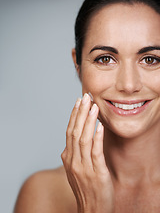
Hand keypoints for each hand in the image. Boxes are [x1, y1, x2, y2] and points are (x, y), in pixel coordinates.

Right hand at [61, 93, 114, 212]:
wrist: (92, 210)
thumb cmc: (86, 188)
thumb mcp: (75, 169)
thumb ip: (73, 154)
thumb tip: (72, 140)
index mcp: (68, 157)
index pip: (69, 131)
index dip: (74, 115)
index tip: (78, 102)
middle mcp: (73, 160)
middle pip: (75, 132)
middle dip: (80, 113)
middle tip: (85, 97)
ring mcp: (83, 167)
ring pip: (84, 139)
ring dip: (88, 121)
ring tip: (93, 107)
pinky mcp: (96, 173)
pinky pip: (95, 152)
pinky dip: (97, 138)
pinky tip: (100, 126)